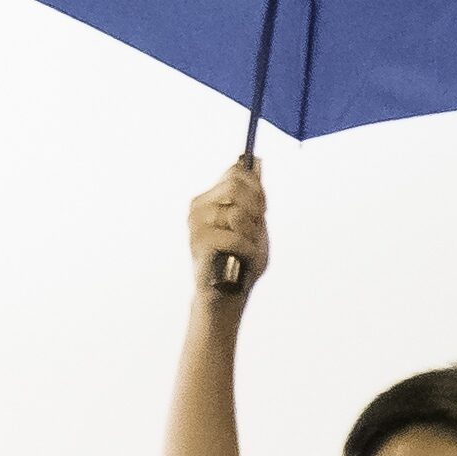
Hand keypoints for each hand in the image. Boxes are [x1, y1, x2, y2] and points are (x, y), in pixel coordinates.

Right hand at [191, 157, 271, 299]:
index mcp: (210, 198)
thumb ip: (255, 196)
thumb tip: (256, 161)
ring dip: (251, 235)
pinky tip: (242, 260)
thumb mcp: (255, 223)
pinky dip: (247, 251)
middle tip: (253, 233)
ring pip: (238, 213)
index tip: (260, 212)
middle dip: (255, 210)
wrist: (229, 294)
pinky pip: (235, 237)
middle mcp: (199, 206)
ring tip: (245, 251)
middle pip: (237, 186)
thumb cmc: (243, 260)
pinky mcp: (198, 241)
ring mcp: (196, 222)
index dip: (257, 191)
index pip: (237, 174)